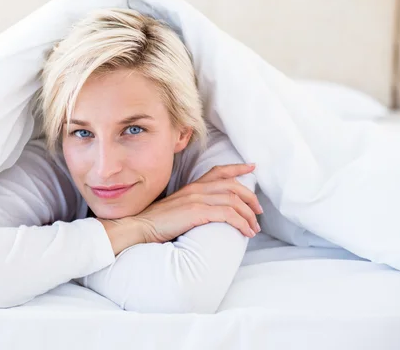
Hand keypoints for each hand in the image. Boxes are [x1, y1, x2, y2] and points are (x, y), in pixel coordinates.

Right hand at [132, 163, 261, 243]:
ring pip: (234, 201)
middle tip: (259, 212)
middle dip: (250, 198)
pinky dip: (241, 223)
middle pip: (232, 186)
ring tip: (254, 229)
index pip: (219, 171)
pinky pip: (228, 214)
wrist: (140, 227)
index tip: (252, 167)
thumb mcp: (176, 208)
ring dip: (249, 215)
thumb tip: (208, 214)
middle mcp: (196, 189)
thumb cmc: (157, 223)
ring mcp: (197, 199)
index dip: (237, 168)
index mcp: (192, 187)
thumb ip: (192, 206)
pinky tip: (245, 232)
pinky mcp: (197, 211)